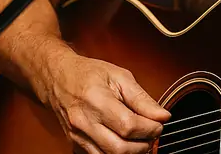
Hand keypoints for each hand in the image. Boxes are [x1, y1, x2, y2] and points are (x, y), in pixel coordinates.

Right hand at [37, 49, 170, 153]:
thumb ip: (142, 99)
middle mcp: (84, 122)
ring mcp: (77, 136)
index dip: (150, 128)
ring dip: (131, 152)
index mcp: (96, 101)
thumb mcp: (120, 76)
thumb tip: (162, 115)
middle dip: (143, 144)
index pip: (128, 126)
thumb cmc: (88, 74)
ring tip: (140, 139)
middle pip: (119, 148)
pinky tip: (125, 142)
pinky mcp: (75, 144)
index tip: (160, 123)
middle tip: (152, 133)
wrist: (58, 78)